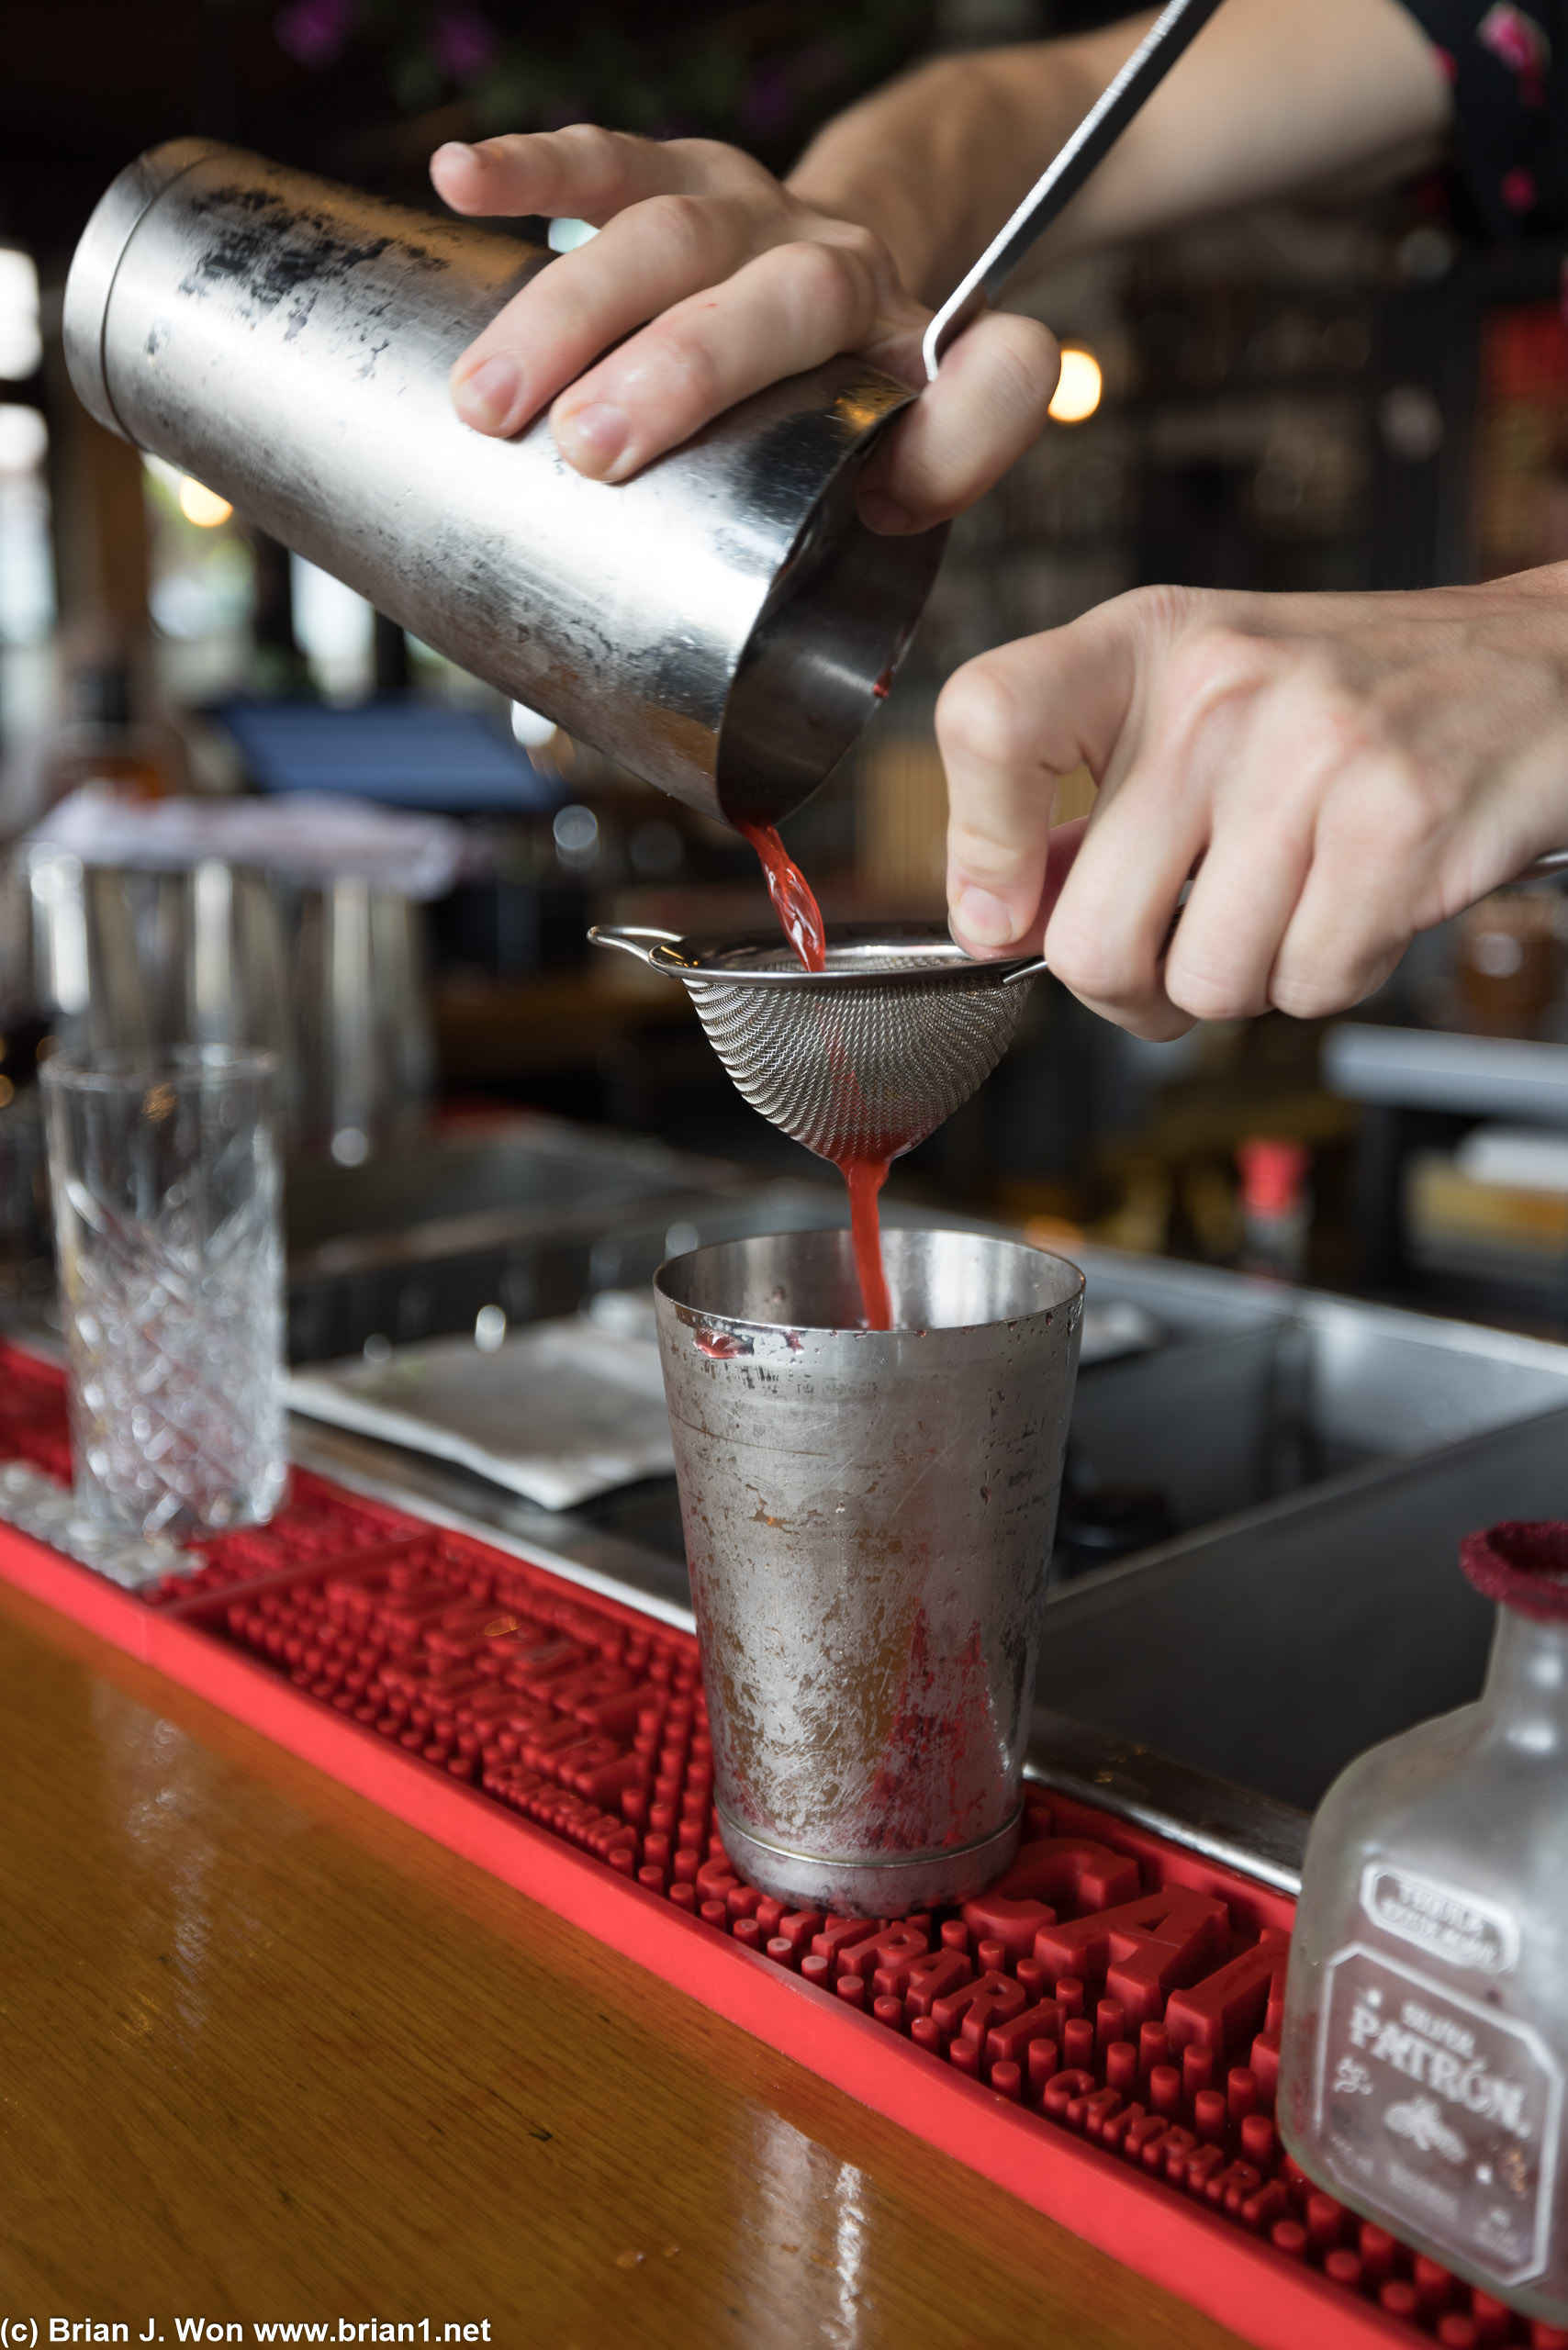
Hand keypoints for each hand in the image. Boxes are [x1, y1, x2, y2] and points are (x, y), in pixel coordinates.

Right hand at [429, 128, 1057, 531]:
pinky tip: (458, 179)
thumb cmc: (832, 415)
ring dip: (575, 312)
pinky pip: (611, 160)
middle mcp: (847, 271)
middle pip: (782, 300)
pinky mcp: (684, 177)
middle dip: (680, 373)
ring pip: (676, 239)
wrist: (836, 286)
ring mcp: (762, 217)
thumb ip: (877, 515)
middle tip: (587, 453)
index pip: (993, 372)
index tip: (887, 506)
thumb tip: (798, 560)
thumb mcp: (885, 479)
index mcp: (920, 356)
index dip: (958, 440)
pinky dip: (531, 168)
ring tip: (489, 402)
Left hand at [939, 567, 1567, 1038]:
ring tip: (1292, 904)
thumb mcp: (1201, 701)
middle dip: (1135, 990)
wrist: (1536, 667)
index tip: (1005, 911)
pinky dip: (1333, 975)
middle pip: (1091, 937)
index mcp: (1145, 644)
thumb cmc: (1355, 697)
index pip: (989, 720)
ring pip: (1206, 983)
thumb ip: (1093, 801)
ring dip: (1249, 981)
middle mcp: (1219, 686)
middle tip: (1177, 956)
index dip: (980, 848)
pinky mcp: (1397, 820)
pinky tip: (1358, 902)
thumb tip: (1002, 913)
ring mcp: (1311, 751)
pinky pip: (1309, 985)